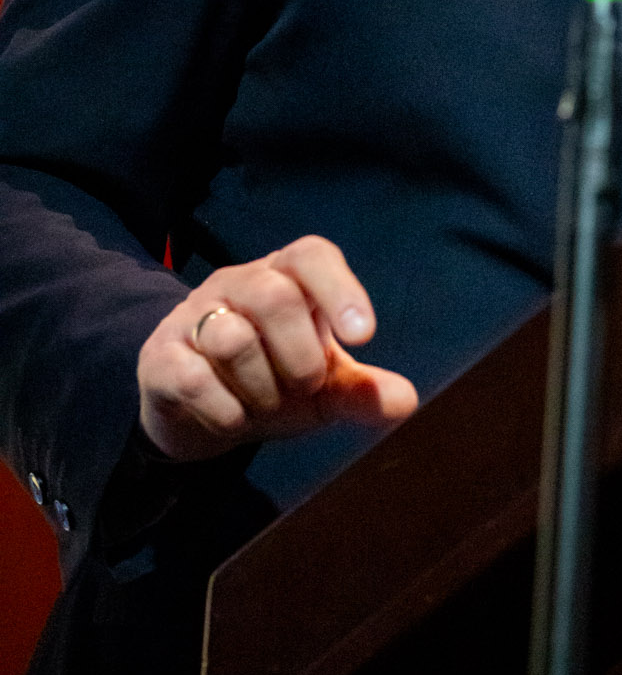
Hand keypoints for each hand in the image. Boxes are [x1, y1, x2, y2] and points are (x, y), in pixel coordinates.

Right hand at [137, 235, 418, 461]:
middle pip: (274, 296)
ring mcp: (194, 316)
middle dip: (300, 355)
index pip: (311, 255)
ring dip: (262, 387)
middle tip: (304, 385)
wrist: (199, 413)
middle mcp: (238, 284)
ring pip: (232, 338)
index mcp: (285, 276)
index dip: (340, 289)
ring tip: (265, 402)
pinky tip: (232, 418)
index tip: (363, 337)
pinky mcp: (160, 356)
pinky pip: (192, 376)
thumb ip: (361, 392)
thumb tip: (408, 403)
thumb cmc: (274, 383)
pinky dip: (223, 409)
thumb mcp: (322, 390)